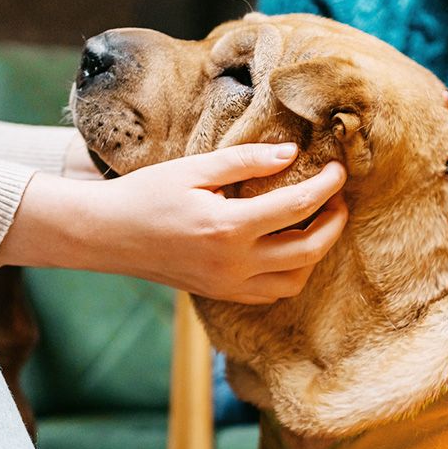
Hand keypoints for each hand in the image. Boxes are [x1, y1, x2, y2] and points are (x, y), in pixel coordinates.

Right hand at [0, 143, 348, 303]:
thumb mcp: (194, 169)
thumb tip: (290, 154)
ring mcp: (228, 285)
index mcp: (229, 227)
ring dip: (315, 252)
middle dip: (334, 223)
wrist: (108, 235)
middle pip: (309, 250)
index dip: (327, 186)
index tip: (339, 169)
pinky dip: (291, 273)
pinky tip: (288, 246)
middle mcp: (234, 263)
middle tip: (339, 199)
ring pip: (295, 279)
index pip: (298, 207)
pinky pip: (271, 293)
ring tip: (317, 223)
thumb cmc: (147, 195)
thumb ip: (246, 161)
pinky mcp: (221, 294)